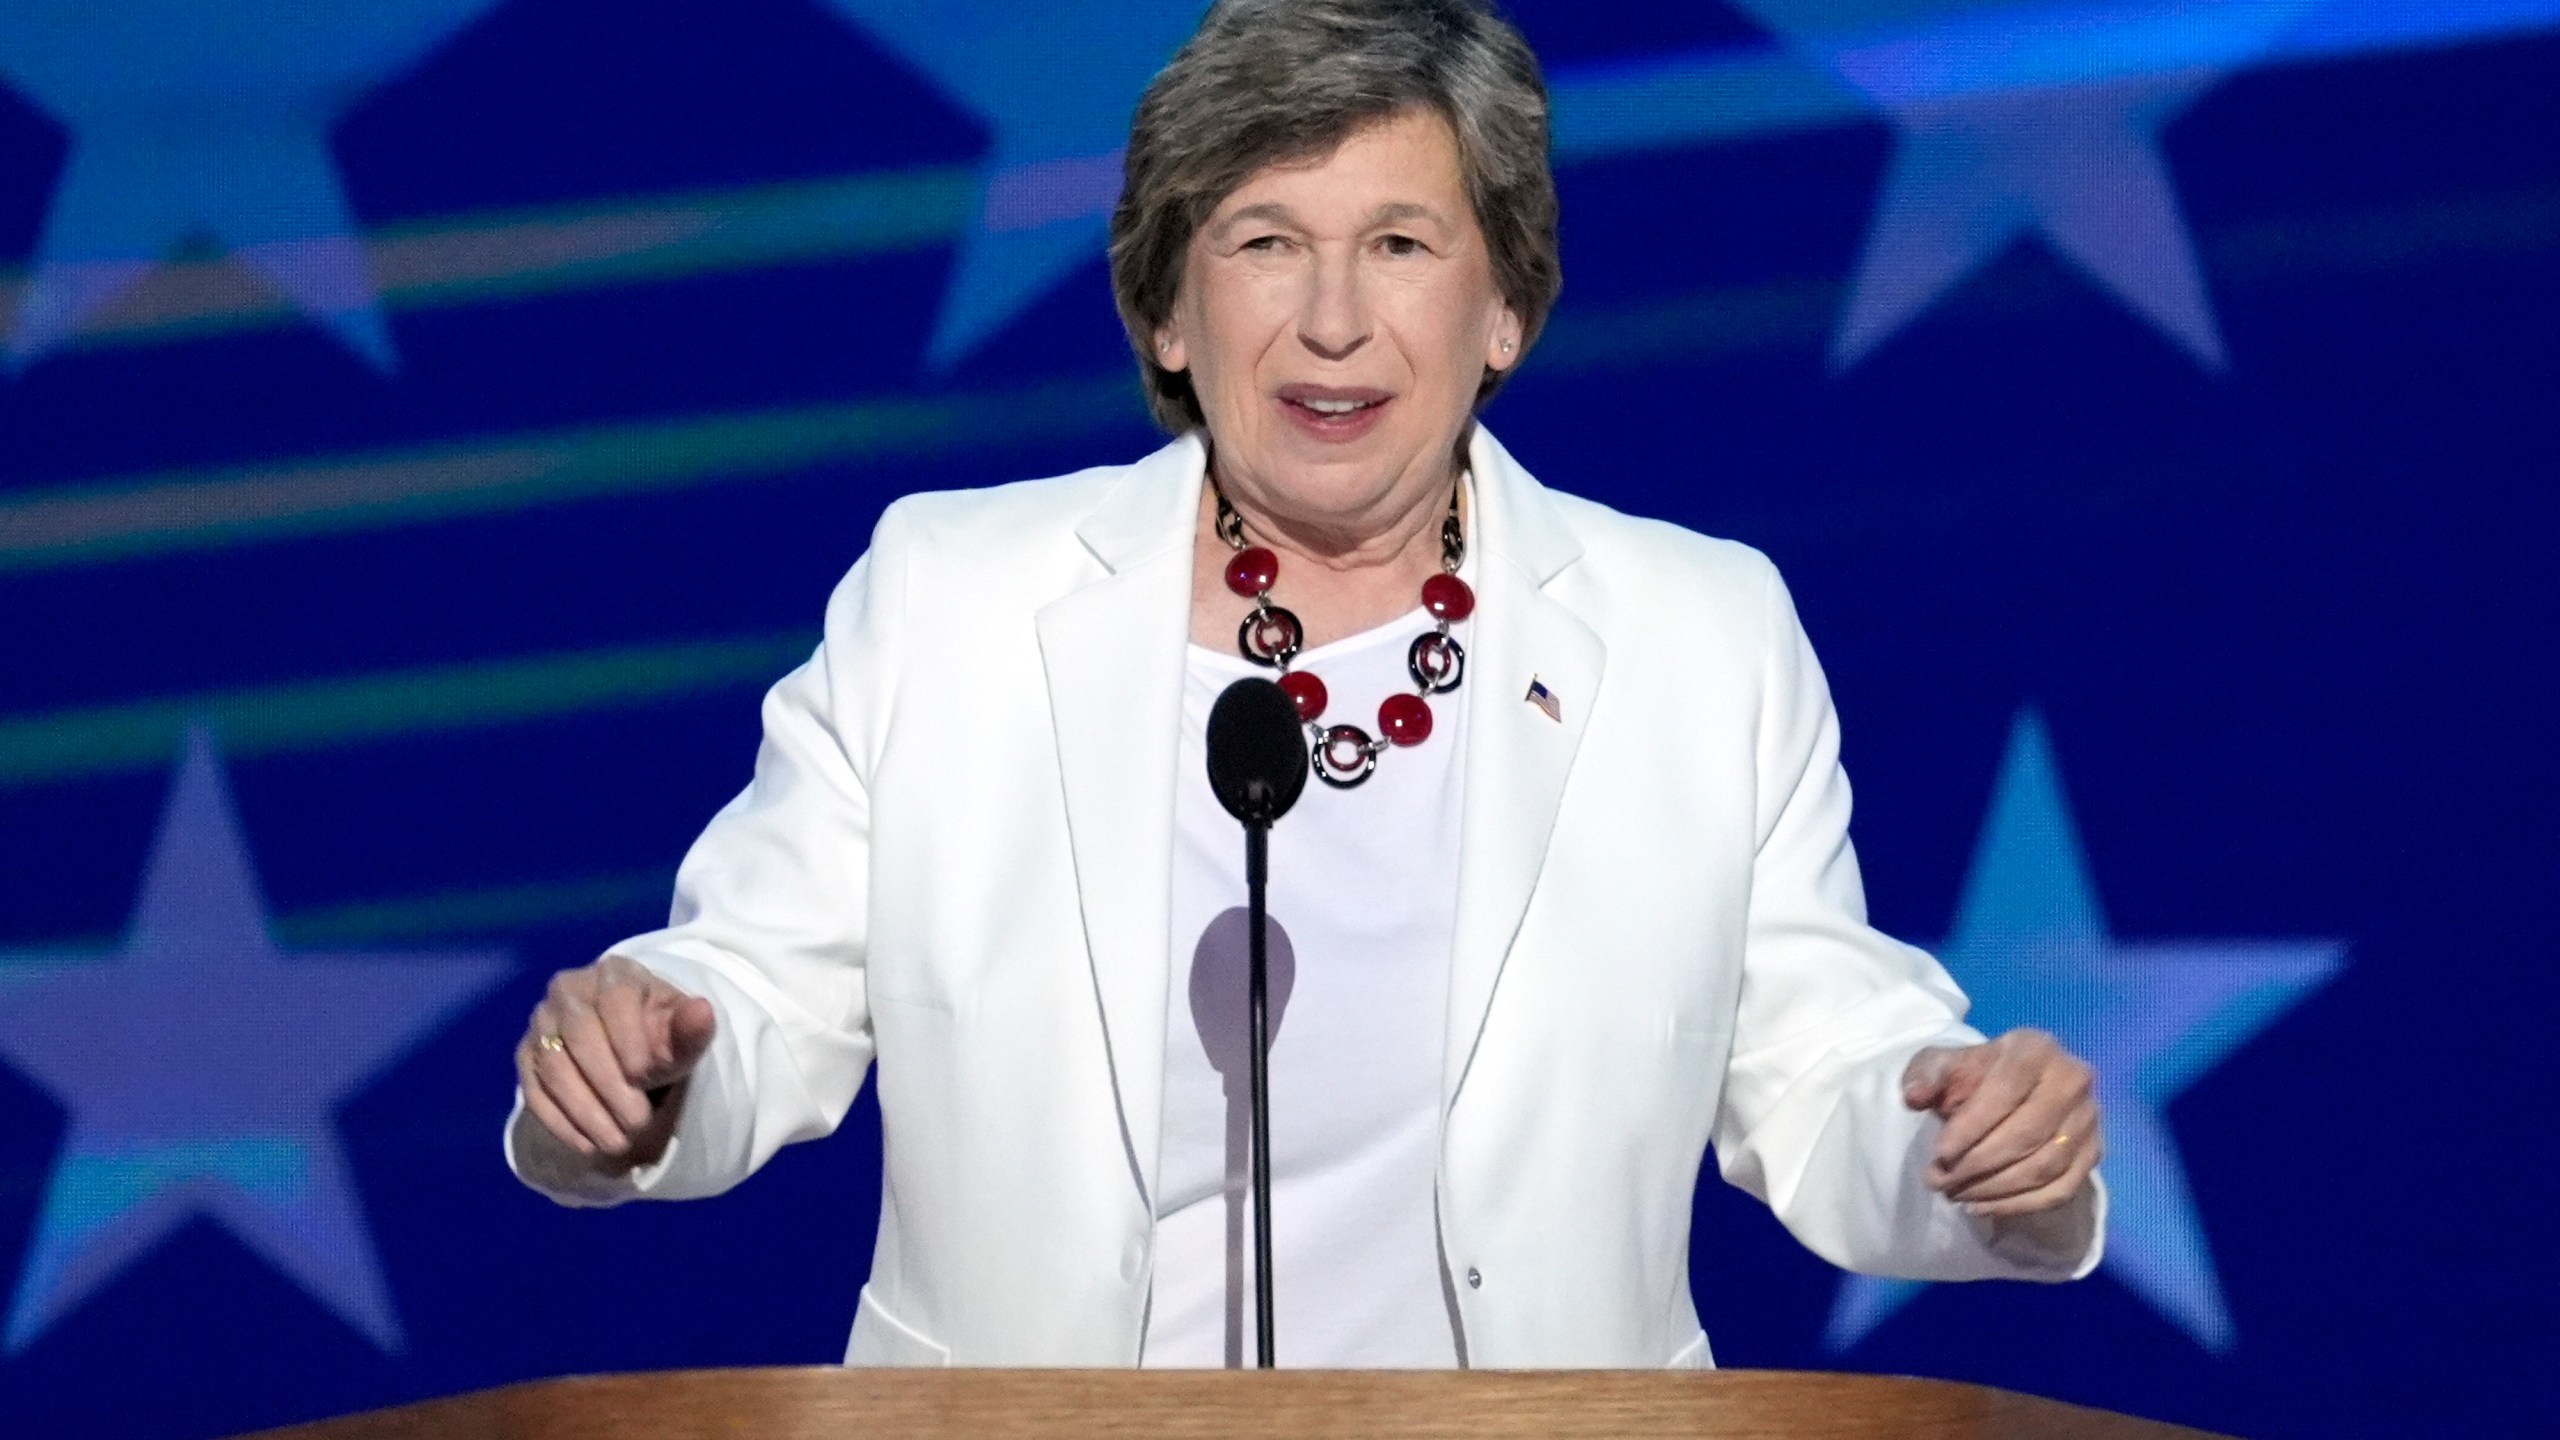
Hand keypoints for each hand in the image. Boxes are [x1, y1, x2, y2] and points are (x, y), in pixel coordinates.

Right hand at [515, 953, 715, 1169]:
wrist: (627, 1050)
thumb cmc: (658, 1037)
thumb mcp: (681, 1035)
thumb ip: (692, 1028)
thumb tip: (702, 1011)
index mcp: (614, 974)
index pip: (615, 998)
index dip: (628, 1038)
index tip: (645, 1076)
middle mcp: (568, 990)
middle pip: (580, 1034)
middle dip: (609, 1084)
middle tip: (638, 1122)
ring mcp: (541, 1023)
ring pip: (555, 1067)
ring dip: (586, 1111)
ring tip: (617, 1142)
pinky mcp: (526, 1057)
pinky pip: (535, 1090)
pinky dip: (561, 1122)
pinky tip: (588, 1144)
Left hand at [1901, 1028, 2101, 1218]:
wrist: (2010, 1089)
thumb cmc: (1972, 1076)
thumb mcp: (1942, 1065)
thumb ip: (1925, 1076)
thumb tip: (1914, 1096)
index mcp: (2035, 1048)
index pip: (2005, 1091)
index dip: (1971, 1127)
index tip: (1938, 1154)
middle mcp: (2072, 1080)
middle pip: (2026, 1134)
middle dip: (1976, 1164)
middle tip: (1939, 1180)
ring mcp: (2088, 1119)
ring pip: (2043, 1167)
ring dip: (1993, 1189)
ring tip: (1954, 1194)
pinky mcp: (2093, 1153)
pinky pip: (2059, 1190)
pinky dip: (2018, 1205)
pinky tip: (1981, 1207)